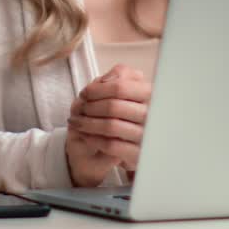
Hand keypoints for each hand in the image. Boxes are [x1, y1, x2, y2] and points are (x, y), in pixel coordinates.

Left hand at [65, 64, 150, 184]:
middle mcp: (151, 114)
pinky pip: (111, 145)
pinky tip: (86, 136)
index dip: (96, 89)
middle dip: (90, 107)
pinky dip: (93, 139)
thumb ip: (119, 75)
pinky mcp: (137, 154)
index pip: (120, 86)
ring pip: (111, 126)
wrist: (125, 143)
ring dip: (88, 123)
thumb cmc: (119, 110)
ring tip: (77, 122)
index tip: (84, 94)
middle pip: (113, 106)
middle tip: (79, 110)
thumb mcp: (120, 87)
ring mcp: (145, 135)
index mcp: (148, 93)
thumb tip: (106, 81)